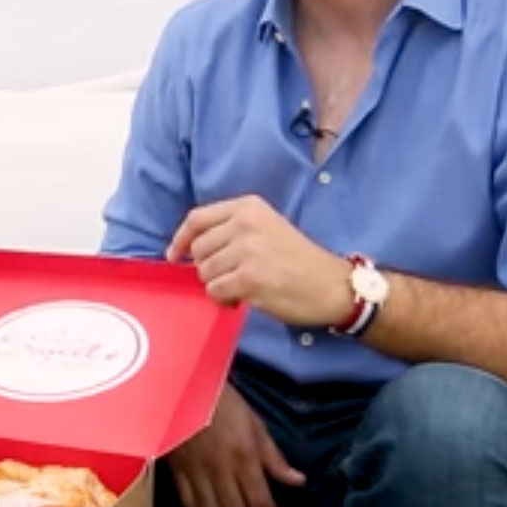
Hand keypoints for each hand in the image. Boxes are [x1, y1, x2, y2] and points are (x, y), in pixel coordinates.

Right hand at [166, 384, 305, 506]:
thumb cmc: (223, 402)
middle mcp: (220, 471)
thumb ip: (274, 457)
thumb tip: (296, 480)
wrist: (182, 388)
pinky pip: (189, 503)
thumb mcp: (256, 424)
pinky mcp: (179, 471)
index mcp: (244, 458)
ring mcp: (197, 473)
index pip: (261, 502)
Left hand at [167, 194, 352, 325]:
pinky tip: (241, 299)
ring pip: (204, 272)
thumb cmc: (298, 259)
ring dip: (216, 285)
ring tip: (240, 289)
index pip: (197, 219)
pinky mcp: (249, 277)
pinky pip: (214, 291)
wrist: (331, 284)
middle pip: (199, 249)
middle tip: (229, 277)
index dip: (181, 239)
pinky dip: (223, 300)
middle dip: (206, 268)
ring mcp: (247, 250)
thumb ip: (231, 229)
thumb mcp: (266, 227)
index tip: (175, 255)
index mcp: (248, 207)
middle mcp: (245, 224)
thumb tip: (189, 249)